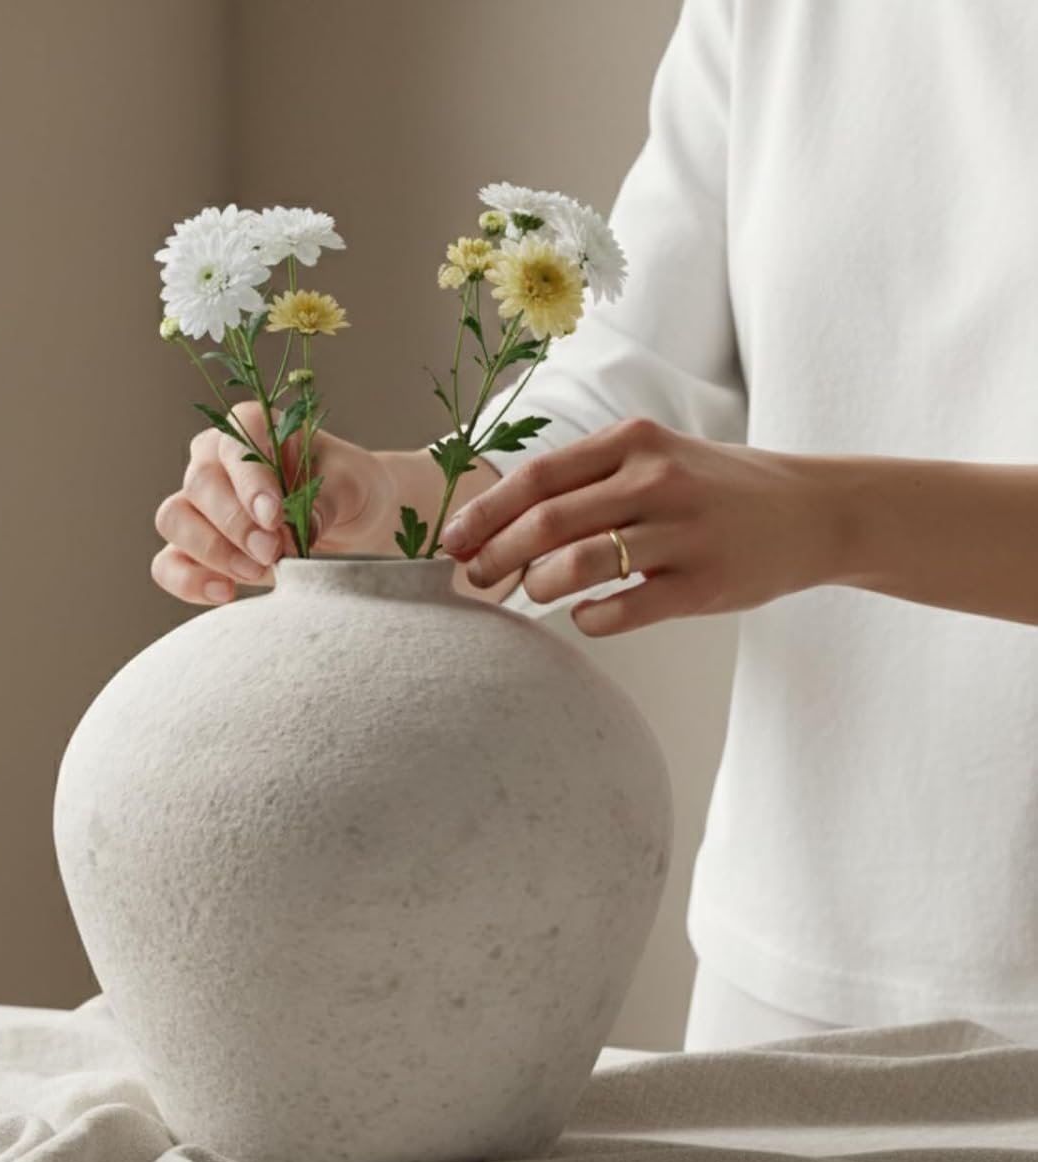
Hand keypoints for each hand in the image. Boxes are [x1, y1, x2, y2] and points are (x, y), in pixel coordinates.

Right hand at [152, 403, 392, 605]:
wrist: (349, 523)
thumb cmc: (346, 490)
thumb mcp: (351, 485)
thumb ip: (326, 500)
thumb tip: (303, 530)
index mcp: (251, 428)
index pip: (235, 446)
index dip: (250, 481)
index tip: (274, 517)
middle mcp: (214, 459)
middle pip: (200, 484)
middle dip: (235, 525)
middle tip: (272, 553)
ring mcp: (197, 504)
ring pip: (174, 520)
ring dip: (213, 551)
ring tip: (258, 572)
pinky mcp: (192, 548)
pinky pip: (168, 564)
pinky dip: (189, 581)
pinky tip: (227, 593)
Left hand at [439, 417, 829, 634]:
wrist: (811, 510)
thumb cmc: (711, 487)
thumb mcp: (652, 458)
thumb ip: (585, 481)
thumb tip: (498, 522)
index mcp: (633, 441)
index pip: (537, 478)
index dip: (485, 514)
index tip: (452, 543)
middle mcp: (657, 479)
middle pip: (547, 523)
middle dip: (496, 557)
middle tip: (475, 580)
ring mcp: (683, 532)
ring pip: (578, 565)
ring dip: (536, 588)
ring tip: (530, 596)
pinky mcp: (705, 584)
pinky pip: (625, 609)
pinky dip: (590, 618)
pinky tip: (584, 615)